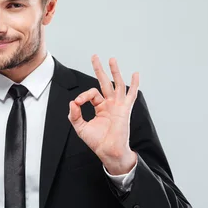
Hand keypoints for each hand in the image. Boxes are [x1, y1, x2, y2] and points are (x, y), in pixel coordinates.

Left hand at [67, 55, 138, 174]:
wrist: (108, 151)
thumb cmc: (97, 141)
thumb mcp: (80, 127)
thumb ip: (74, 115)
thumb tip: (72, 102)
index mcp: (100, 107)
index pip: (91, 94)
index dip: (83, 96)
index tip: (77, 103)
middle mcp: (110, 104)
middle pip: (105, 82)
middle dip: (99, 69)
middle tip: (95, 56)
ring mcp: (118, 105)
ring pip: (117, 84)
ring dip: (114, 71)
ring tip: (111, 59)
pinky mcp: (124, 109)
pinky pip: (131, 95)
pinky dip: (134, 84)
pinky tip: (135, 74)